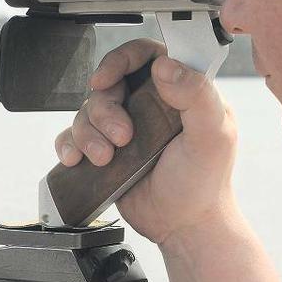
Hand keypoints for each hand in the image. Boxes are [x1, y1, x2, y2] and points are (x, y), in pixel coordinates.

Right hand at [54, 39, 239, 243]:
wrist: (184, 226)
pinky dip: (69, 145)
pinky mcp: (103, 151)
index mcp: (178, 90)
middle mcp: (148, 105)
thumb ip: (197, 95)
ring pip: (86, 111)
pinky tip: (77, 160)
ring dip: (88, 134)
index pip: (144, 55)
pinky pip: (71, 136)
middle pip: (108, 84)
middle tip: (121, 137)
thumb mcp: (212, 136)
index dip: (120, 59)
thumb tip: (166, 65)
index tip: (107, 78)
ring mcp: (123, 127)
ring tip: (105, 159)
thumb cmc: (205, 182)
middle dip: (104, 110)